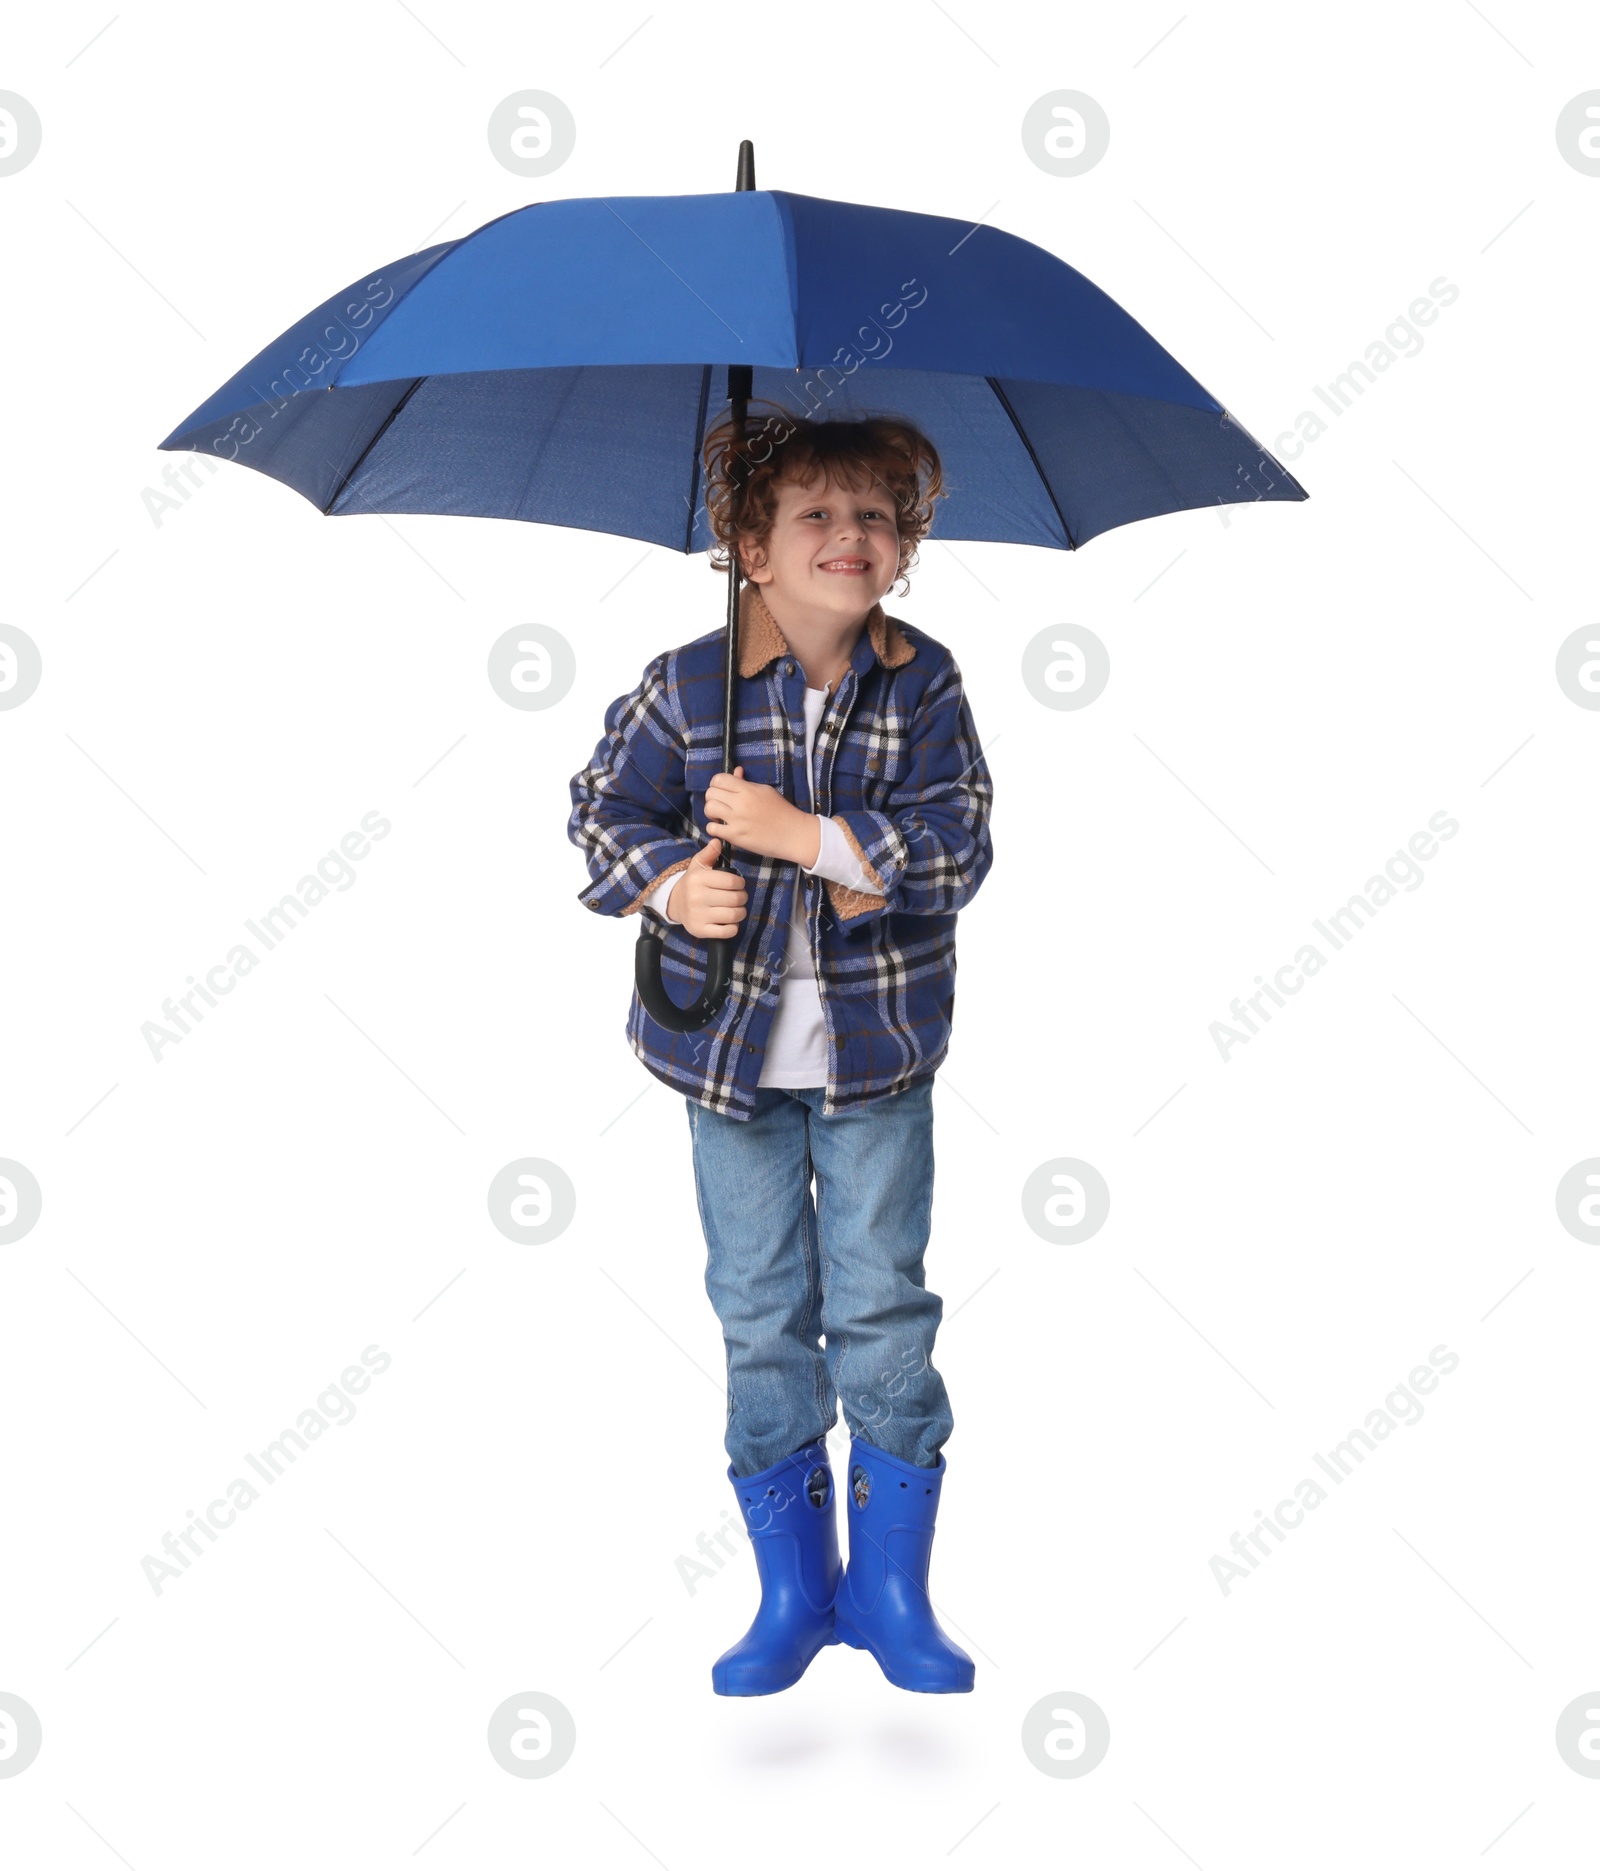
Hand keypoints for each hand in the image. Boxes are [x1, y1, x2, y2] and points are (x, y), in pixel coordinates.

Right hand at [666, 838, 747, 939]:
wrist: (675, 903)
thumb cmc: (693, 883)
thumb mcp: (698, 865)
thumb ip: (709, 853)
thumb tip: (717, 841)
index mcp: (698, 879)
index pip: (732, 882)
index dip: (740, 883)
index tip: (738, 885)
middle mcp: (697, 897)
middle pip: (735, 899)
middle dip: (742, 897)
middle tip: (739, 897)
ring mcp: (698, 915)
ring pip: (734, 915)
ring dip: (740, 912)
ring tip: (736, 908)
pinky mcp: (700, 930)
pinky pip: (727, 932)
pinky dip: (733, 927)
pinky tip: (729, 921)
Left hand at [703, 766, 818, 865]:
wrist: (793, 834)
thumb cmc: (782, 811)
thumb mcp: (766, 791)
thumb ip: (747, 783)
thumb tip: (736, 771)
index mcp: (748, 790)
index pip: (719, 779)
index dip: (716, 784)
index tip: (722, 791)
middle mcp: (740, 803)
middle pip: (710, 793)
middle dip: (713, 798)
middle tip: (722, 804)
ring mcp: (737, 820)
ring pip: (709, 809)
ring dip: (711, 812)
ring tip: (720, 816)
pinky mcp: (736, 837)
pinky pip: (712, 829)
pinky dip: (714, 828)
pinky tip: (723, 828)